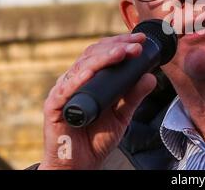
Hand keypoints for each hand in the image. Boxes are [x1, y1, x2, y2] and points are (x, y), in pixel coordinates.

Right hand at [38, 33, 155, 169]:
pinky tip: (91, 72)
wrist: (79, 164)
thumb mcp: (122, 115)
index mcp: (91, 79)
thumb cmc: (97, 138)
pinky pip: (65, 90)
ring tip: (122, 52)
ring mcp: (64, 92)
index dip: (121, 43)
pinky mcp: (54, 107)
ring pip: (81, 66)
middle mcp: (76, 81)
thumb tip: (151, 77)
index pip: (104, 53)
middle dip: (116, 46)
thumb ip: (134, 96)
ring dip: (103, 57)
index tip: (140, 41)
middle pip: (93, 54)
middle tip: (136, 45)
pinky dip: (78, 79)